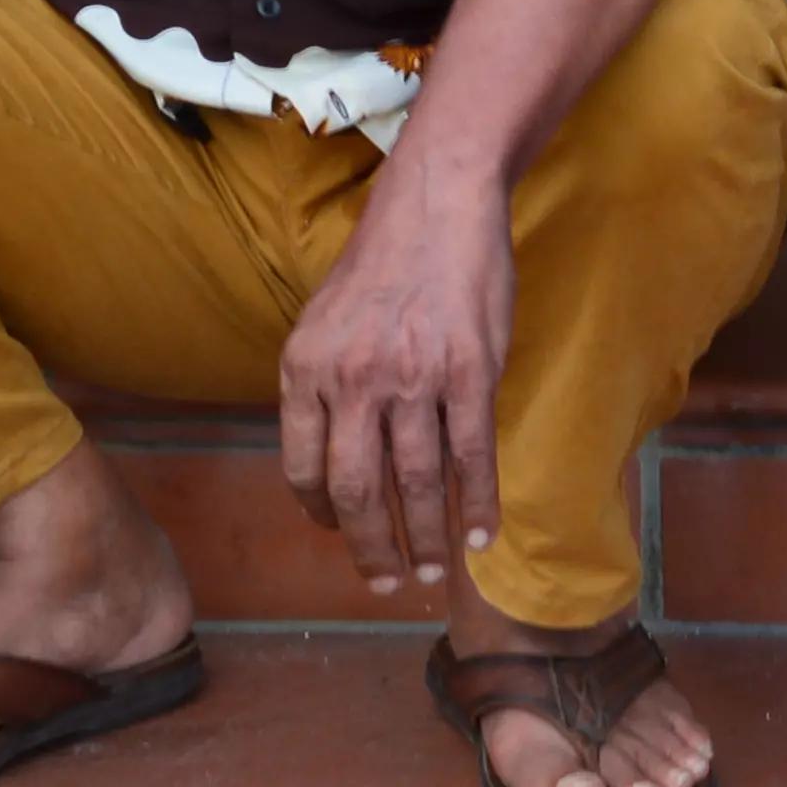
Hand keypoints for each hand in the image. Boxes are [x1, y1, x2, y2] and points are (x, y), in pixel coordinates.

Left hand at [277, 158, 512, 594]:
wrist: (437, 203)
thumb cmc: (382, 264)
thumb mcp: (324, 322)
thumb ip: (324, 387)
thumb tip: (331, 460)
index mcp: (306, 368)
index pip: (304, 469)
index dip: (323, 514)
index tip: (340, 533)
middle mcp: (352, 379)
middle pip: (357, 492)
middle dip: (372, 550)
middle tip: (387, 584)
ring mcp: (412, 377)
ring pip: (416, 484)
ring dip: (427, 540)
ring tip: (435, 572)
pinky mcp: (469, 372)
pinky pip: (471, 457)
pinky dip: (479, 505)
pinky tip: (482, 536)